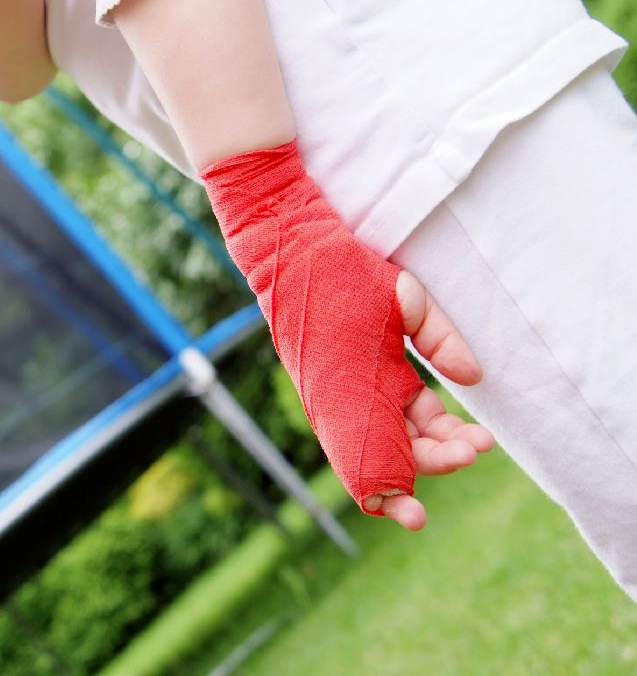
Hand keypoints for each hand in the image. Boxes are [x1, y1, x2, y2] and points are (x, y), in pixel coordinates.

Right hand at [363, 271, 494, 530]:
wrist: (290, 255)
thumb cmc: (342, 272)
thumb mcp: (403, 295)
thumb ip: (439, 337)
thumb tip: (472, 380)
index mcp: (346, 388)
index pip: (368, 460)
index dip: (394, 490)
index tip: (418, 511)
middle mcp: (342, 399)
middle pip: (388, 453)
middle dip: (432, 460)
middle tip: (475, 450)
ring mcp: (345, 391)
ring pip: (392, 437)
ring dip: (428, 447)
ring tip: (472, 442)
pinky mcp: (354, 379)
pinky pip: (387, 416)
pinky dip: (416, 428)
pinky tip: (447, 427)